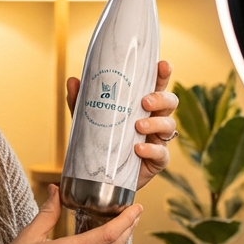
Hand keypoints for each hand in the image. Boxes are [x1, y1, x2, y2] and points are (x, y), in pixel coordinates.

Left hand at [66, 60, 177, 190]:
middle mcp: (155, 119)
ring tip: (138, 126)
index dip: (163, 74)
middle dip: (162, 98)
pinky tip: (138, 148)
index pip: (156, 85)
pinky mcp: (157, 160)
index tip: (162, 65)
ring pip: (169, 125)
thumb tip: (73, 81)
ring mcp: (158, 140)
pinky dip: (151, 149)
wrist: (101, 177)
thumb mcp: (88, 120)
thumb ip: (81, 101)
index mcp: (142, 105)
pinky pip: (162, 153)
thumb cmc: (101, 142)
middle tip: (144, 102)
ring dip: (156, 123)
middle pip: (170, 102)